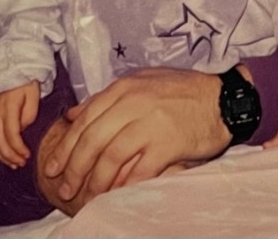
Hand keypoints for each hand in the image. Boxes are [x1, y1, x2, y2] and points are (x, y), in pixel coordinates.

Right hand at [0, 82, 39, 167]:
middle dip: (10, 156)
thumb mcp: (33, 94)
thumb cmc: (25, 81)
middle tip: (21, 164)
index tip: (27, 156)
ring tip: (12, 164)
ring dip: (1, 155)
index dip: (18, 148)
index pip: (10, 134)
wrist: (12, 68)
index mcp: (8, 108)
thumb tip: (23, 129)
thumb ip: (29, 113)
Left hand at [40, 67, 231, 202]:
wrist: (224, 98)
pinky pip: (139, 170)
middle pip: (93, 140)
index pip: (85, 119)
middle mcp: (134, 102)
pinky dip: (125, 185)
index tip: (53, 165)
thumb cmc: (183, 91)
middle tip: (64, 188)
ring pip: (111, 156)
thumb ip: (107, 98)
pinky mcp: (169, 143)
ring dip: (96, 181)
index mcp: (124, 88)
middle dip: (74, 168)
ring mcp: (151, 122)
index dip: (65, 146)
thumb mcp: (142, 82)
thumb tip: (73, 114)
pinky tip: (117, 195)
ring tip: (87, 196)